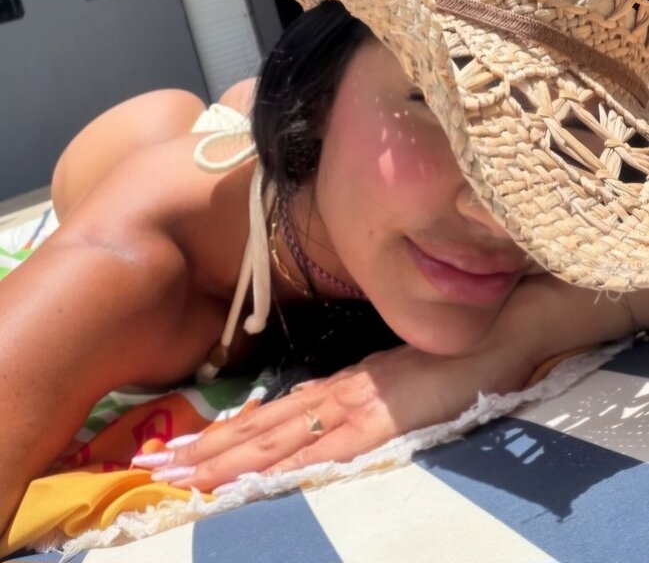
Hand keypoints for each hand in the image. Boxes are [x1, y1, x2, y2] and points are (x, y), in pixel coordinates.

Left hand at [131, 338, 530, 491]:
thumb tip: (319, 410)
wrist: (504, 327)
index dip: (226, 433)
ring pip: (280, 436)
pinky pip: (327, 447)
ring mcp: (361, 402)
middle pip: (262, 426)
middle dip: (208, 449)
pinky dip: (287, 463)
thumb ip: (362, 397)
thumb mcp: (401, 382)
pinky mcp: (386, 416)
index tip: (184, 447)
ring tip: (182, 472)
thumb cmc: (461, 355)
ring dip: (227, 457)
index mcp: (343, 387)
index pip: (272, 415)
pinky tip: (258, 478)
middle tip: (158, 464)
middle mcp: (341, 392)